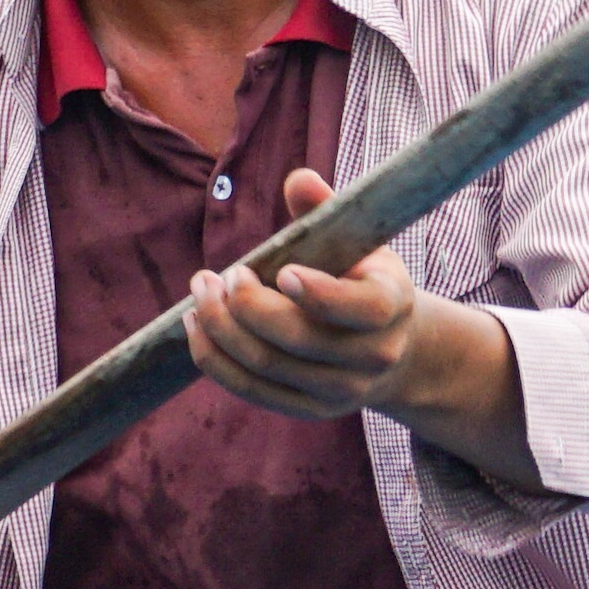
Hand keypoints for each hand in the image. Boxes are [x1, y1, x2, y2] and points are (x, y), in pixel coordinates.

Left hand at [184, 168, 539, 487]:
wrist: (388, 345)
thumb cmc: (361, 278)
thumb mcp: (357, 241)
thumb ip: (326, 209)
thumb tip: (299, 180)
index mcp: (391, 306)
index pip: (360, 309)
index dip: (318, 293)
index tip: (281, 271)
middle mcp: (373, 357)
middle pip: (299, 339)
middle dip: (247, 305)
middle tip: (220, 275)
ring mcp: (341, 391)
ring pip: (267, 365)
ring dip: (221, 328)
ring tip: (200, 293)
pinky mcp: (309, 409)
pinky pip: (252, 390)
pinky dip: (216, 359)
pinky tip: (197, 326)